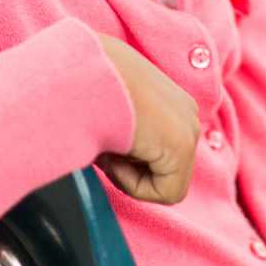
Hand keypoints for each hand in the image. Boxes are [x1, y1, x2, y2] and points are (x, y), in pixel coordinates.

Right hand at [94, 34, 200, 203]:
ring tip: (107, 148)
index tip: (103, 141)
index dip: (123, 159)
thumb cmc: (80, 86)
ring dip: (130, 174)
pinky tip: (115, 157)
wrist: (76, 75)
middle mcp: (185, 111)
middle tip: (103, 147)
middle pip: (161, 166)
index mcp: (169, 99)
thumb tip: (111, 154)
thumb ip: (123, 130)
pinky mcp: (182, 145)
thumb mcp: (106, 104)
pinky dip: (136, 186)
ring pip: (164, 181)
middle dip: (128, 166)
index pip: (156, 151)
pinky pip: (167, 191)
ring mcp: (188, 127)